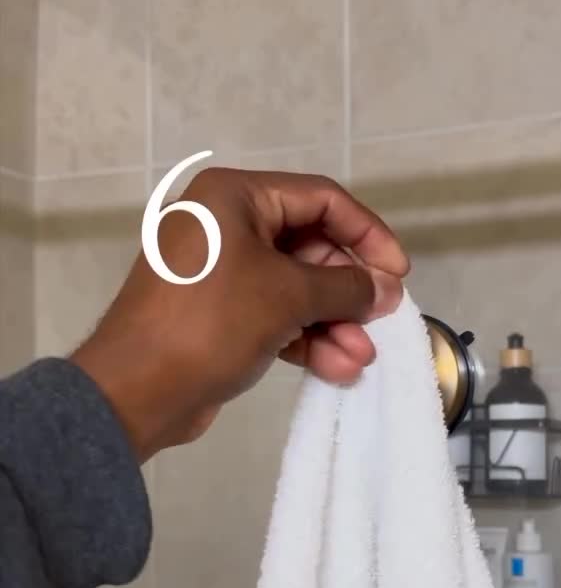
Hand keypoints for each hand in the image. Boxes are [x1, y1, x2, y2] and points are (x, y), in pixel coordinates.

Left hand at [71, 167, 408, 461]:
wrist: (136, 390)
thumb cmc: (211, 323)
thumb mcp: (287, 296)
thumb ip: (345, 287)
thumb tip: (386, 288)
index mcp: (234, 198)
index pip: (320, 200)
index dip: (366, 234)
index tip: (397, 272)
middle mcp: (225, 225)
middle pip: (310, 247)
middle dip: (347, 290)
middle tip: (380, 320)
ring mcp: (221, 273)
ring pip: (295, 289)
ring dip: (332, 322)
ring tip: (361, 358)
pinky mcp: (219, 316)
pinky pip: (275, 316)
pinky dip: (306, 339)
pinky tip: (337, 368)